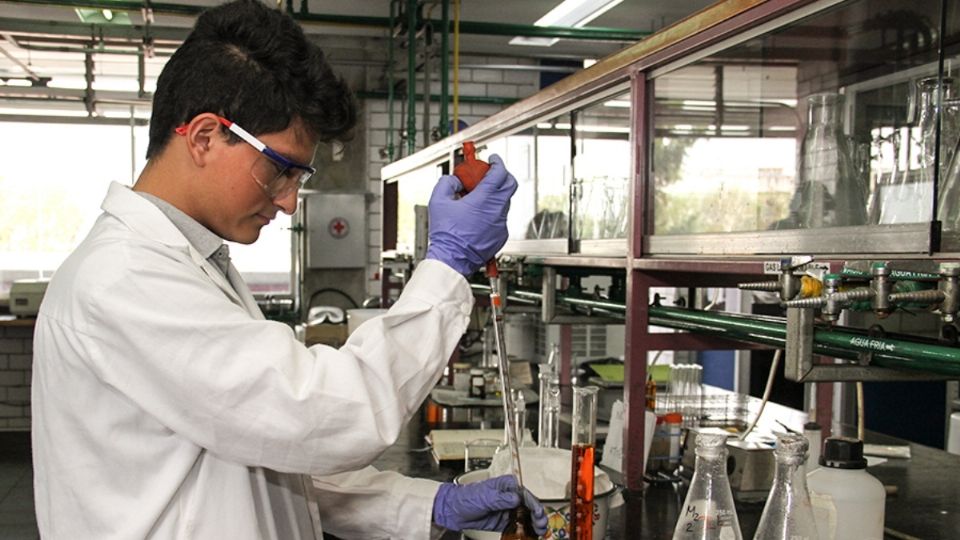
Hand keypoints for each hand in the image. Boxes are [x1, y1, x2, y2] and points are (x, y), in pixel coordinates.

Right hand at [425, 154, 517, 274]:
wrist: (452, 259)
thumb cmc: (446, 235)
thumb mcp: (438, 201)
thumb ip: (447, 183)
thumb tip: (455, 181)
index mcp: (485, 199)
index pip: (500, 173)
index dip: (497, 163)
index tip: (493, 160)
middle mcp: (497, 210)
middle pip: (510, 184)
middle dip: (502, 175)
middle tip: (489, 175)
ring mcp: (500, 224)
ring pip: (504, 202)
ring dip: (494, 195)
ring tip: (476, 199)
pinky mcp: (500, 236)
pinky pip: (500, 218)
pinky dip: (492, 212)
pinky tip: (477, 216)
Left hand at [432, 475, 547, 533]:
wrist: (454, 510)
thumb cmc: (467, 497)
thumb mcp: (485, 497)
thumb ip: (502, 499)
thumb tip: (516, 498)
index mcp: (508, 486)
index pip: (526, 495)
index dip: (534, 505)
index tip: (538, 514)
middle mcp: (510, 497)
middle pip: (530, 506)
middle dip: (537, 516)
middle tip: (541, 525)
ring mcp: (508, 510)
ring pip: (527, 517)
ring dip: (534, 524)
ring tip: (540, 531)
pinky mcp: (504, 521)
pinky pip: (518, 526)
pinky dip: (525, 531)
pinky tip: (531, 534)